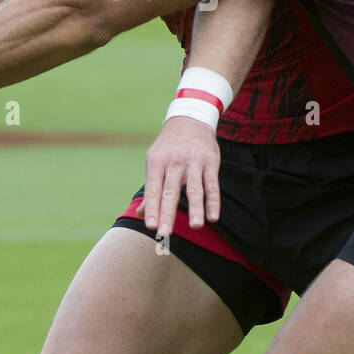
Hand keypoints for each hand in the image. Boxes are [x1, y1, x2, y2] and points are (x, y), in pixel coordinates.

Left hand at [139, 116, 221, 237]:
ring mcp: (193, 162)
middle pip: (171, 191)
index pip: (153, 189)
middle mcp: (174, 162)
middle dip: (168, 213)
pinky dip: (213, 201)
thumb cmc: (169, 148)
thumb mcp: (155, 162)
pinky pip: (212, 184)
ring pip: (194, 189)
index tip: (150, 226)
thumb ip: (150, 189)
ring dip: (195, 208)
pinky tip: (213, 217)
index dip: (152, 208)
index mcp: (157, 162)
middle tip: (165, 233)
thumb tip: (140, 214)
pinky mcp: (210, 162)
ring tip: (195, 227)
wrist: (190, 120)